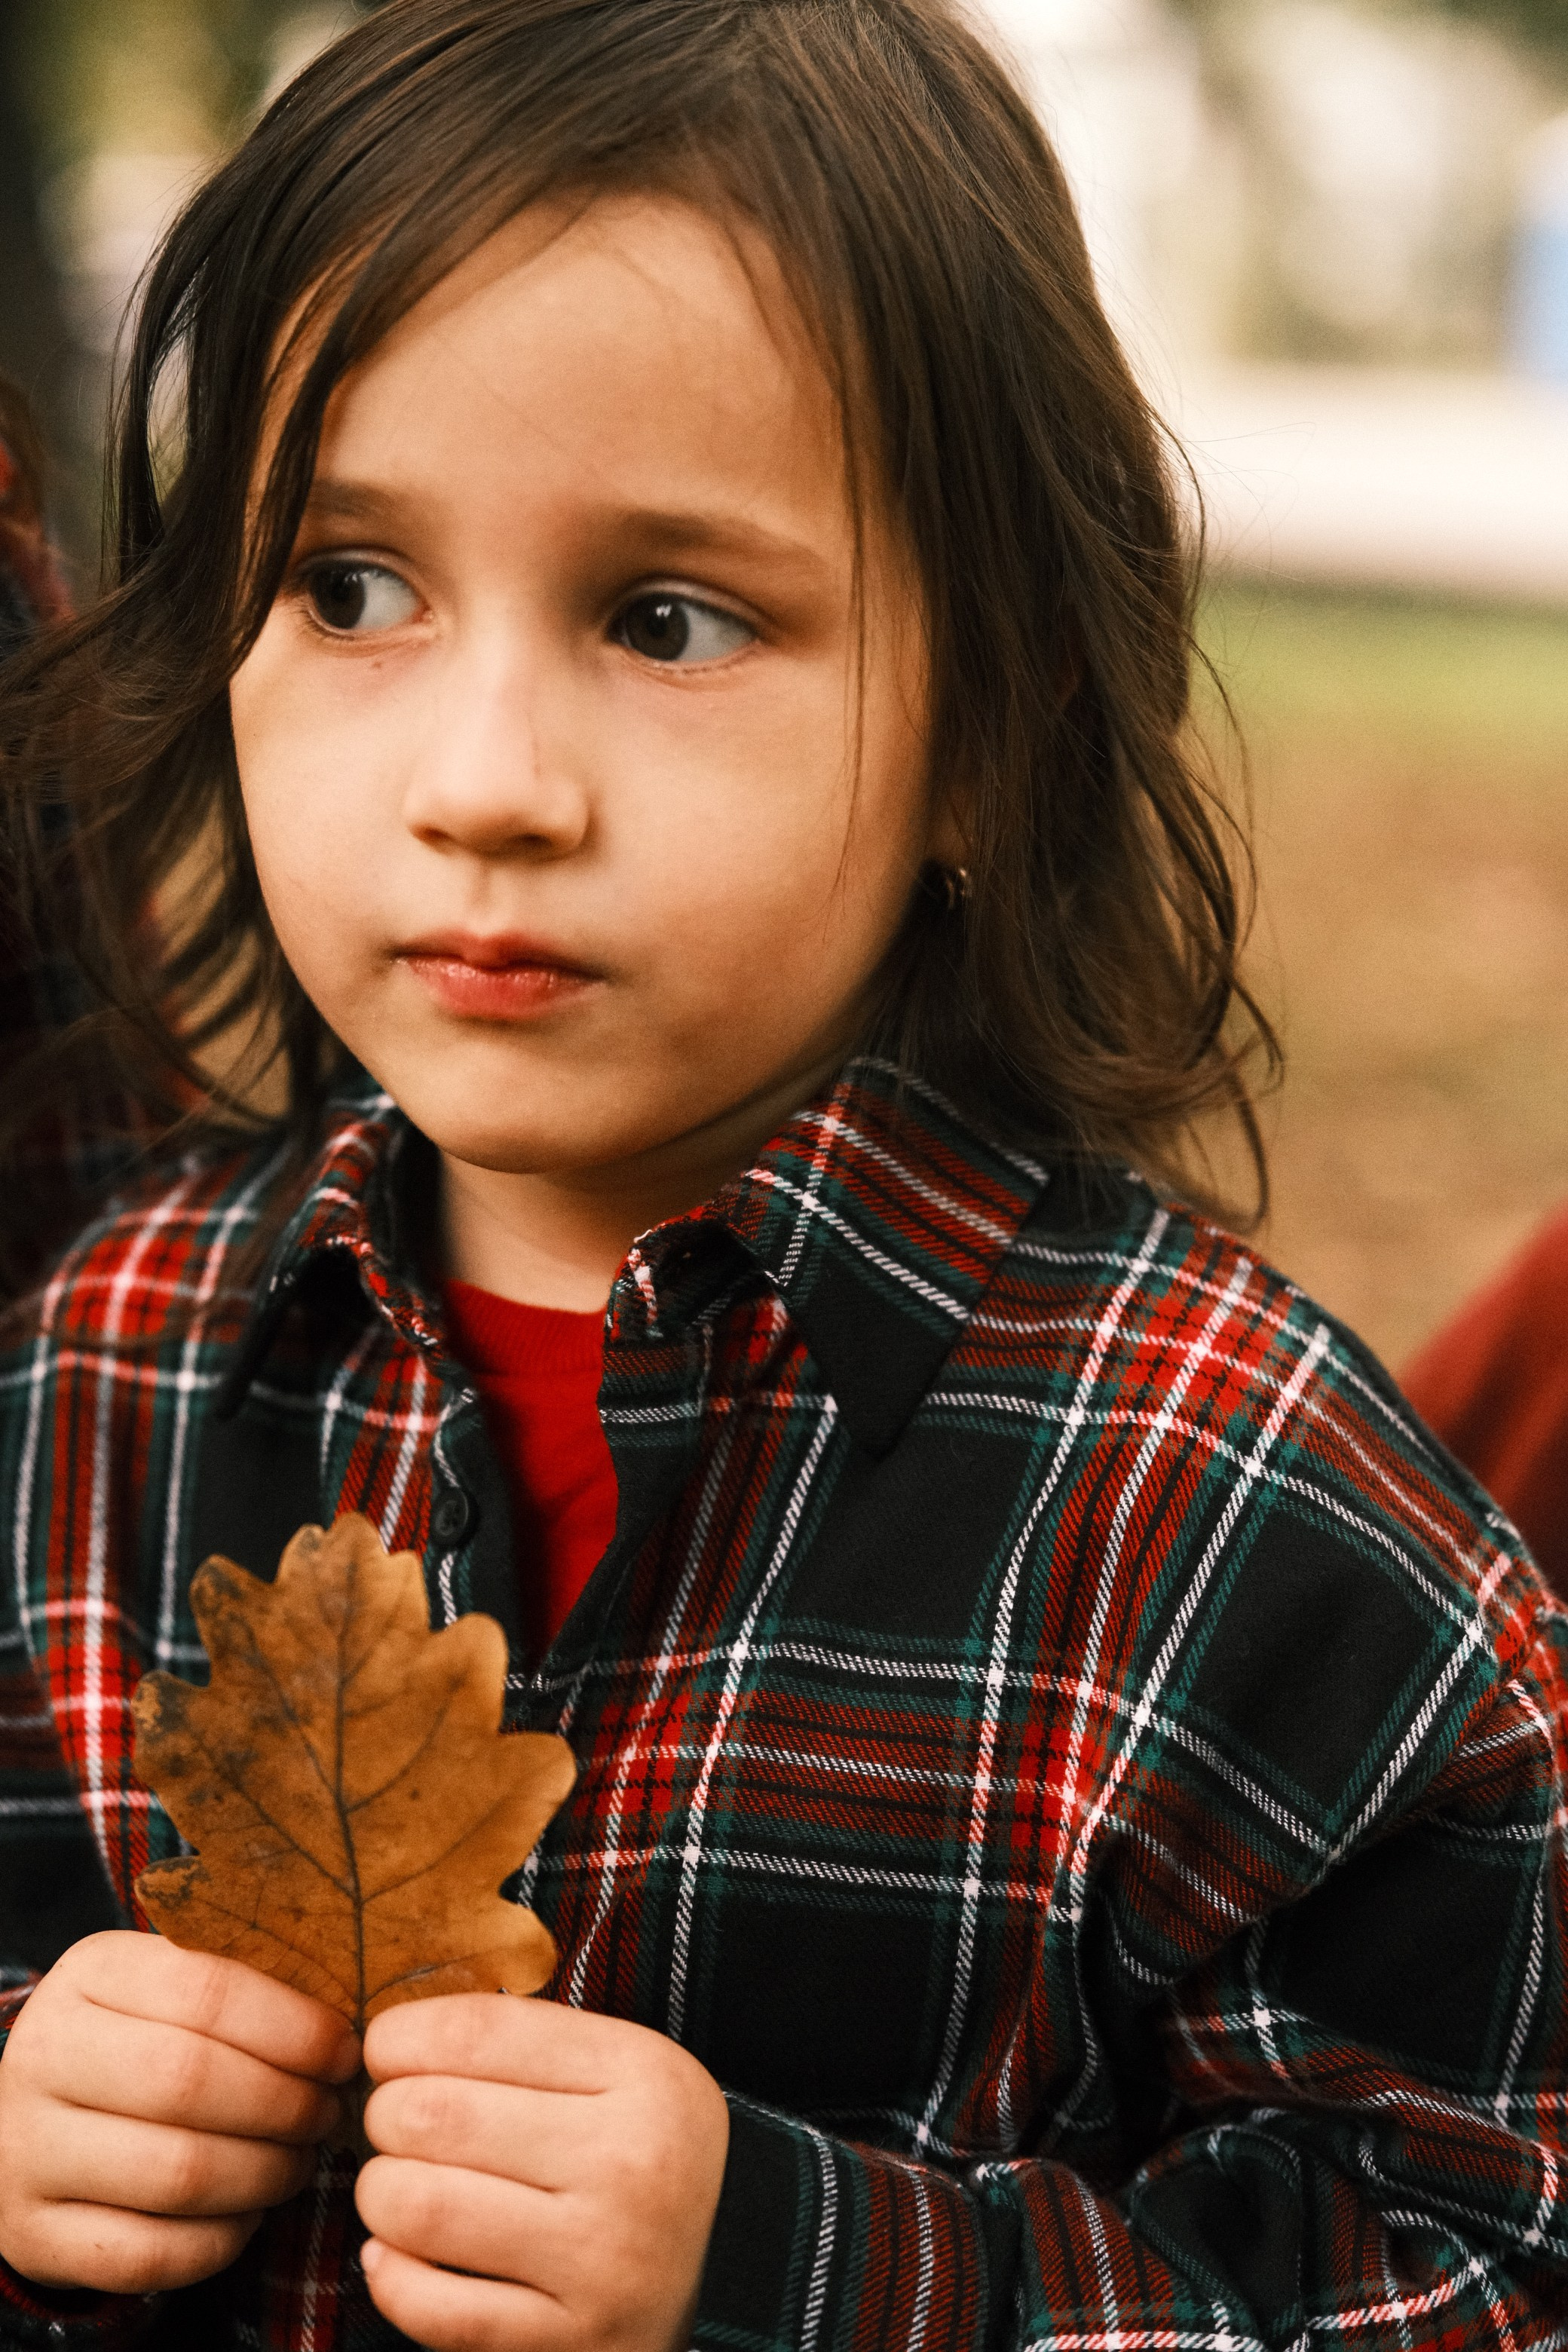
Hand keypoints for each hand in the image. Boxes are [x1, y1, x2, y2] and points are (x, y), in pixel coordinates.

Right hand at [0, 1932, 360, 2292]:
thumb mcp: (167, 1989)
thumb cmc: (134, 2042)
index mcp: (90, 1974)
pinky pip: (150, 2253)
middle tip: (328, 2113)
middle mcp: (44, 2056)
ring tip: (299, 2162)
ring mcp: (28, 2152)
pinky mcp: (34, 2235)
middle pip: (191, 2082)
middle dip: (286, 2104)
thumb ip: (242, 1990)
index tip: (344, 2051)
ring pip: (177, 2173)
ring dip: (264, 2173)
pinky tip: (248, 2212)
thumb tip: (345, 2028)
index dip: (294, 2028)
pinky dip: (220, 2239)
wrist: (24, 2119)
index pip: (207, 1992)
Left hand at [357, 1995, 729, 2351]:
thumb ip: (521, 2043)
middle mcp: (630, 2162)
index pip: (479, 2032)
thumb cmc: (639, 2152)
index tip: (385, 2051)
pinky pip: (433, 2308)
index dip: (403, 2037)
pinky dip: (391, 2278)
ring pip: (420, 2208)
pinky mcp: (572, 2343)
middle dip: (386, 2115)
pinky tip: (397, 2256)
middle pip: (434, 2115)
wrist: (734, 2270)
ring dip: (381, 2195)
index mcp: (643, 2075)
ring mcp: (603, 2261)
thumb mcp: (617, 2073)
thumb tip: (392, 2039)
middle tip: (395, 2124)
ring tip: (397, 2188)